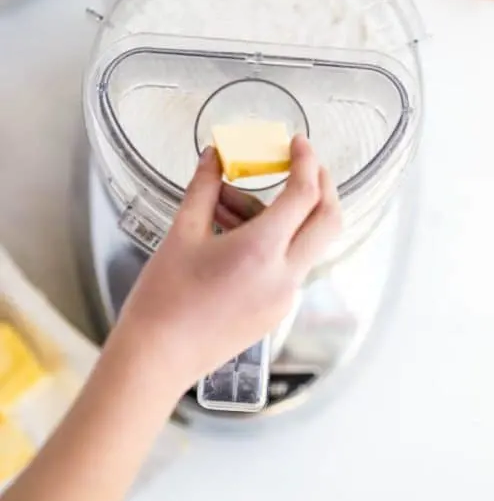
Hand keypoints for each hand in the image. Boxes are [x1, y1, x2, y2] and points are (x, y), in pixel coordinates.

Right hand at [116, 136, 341, 400]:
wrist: (157, 358)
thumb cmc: (164, 299)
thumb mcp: (181, 233)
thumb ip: (204, 188)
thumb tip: (213, 157)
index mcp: (262, 251)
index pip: (304, 195)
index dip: (307, 162)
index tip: (298, 143)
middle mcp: (284, 276)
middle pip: (329, 220)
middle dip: (322, 186)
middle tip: (302, 165)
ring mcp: (285, 297)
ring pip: (307, 243)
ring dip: (285, 216)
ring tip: (232, 202)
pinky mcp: (276, 312)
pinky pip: (289, 265)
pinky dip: (275, 242)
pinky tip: (234, 233)